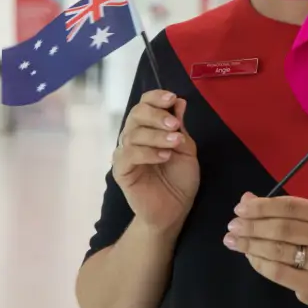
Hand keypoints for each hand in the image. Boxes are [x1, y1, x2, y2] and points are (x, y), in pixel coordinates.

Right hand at [112, 90, 198, 234]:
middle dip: (156, 115)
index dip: (156, 97)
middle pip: (136, 114)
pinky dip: (148, 152)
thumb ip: (180, 127)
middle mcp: (134, 136)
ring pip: (133, 134)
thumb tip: (179, 101)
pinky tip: (165, 156)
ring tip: (176, 142)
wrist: (174, 210)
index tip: (172, 98)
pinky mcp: (121, 170)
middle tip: (175, 124)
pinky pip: (128, 154)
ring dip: (157, 135)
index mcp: (149, 128)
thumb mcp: (186, 149)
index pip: (145, 103)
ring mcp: (125, 153)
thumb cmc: (180, 179)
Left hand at [224, 193, 307, 307]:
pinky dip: (259, 262)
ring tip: (233, 241)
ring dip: (251, 244)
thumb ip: (279, 210)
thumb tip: (246, 199)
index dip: (263, 206)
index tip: (240, 208)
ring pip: (278, 250)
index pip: (291, 205)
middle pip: (283, 228)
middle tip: (233, 226)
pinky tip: (248, 256)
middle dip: (253, 225)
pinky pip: (278, 272)